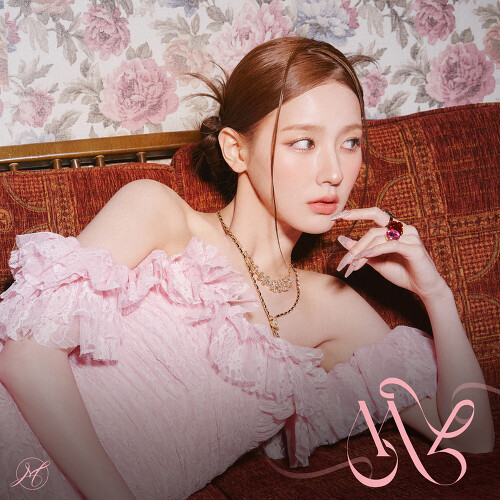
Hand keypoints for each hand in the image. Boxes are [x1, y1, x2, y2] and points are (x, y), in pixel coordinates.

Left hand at [334, 207, 448, 298]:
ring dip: (362, 252)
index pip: (374, 213)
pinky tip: (366, 257)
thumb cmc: (401, 272)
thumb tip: (342, 239)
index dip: (357, 213)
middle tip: (345, 260)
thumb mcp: (376, 260)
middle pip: (373, 230)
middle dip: (357, 246)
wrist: (422, 287)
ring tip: (354, 265)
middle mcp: (404, 228)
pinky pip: (390, 245)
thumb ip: (361, 249)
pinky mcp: (414, 248)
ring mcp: (411, 237)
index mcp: (396, 228)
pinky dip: (375, 251)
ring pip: (378, 238)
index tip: (338, 215)